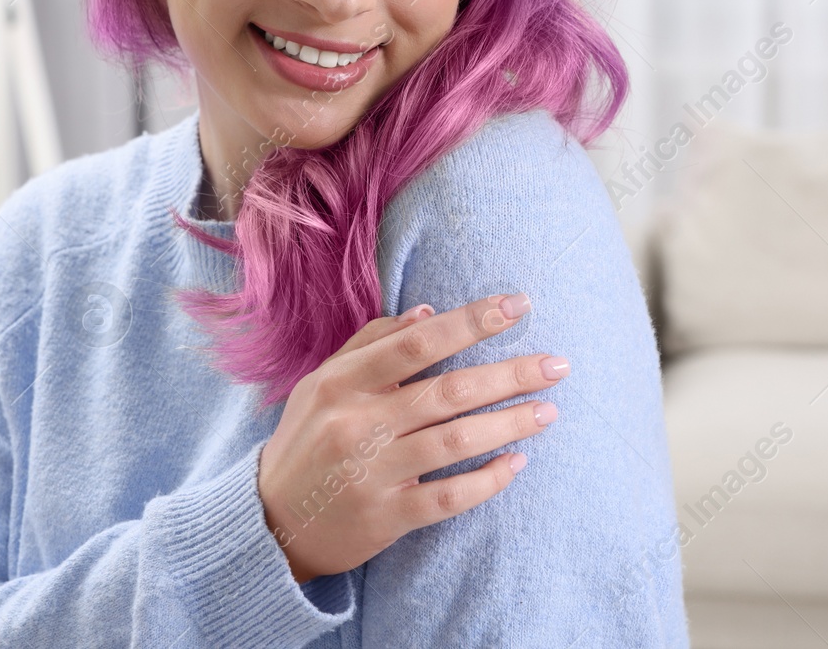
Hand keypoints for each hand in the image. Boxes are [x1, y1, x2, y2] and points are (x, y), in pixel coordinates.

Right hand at [257, 293, 568, 583]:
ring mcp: (373, 473)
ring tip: (548, 410)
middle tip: (557, 364)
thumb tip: (429, 312)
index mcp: (342, 383)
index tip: (518, 305)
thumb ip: (370, 344)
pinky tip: (517, 464)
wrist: (270, 523)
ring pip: (456, 441)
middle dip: (510, 374)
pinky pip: (449, 497)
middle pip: (448, 390)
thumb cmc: (306, 441)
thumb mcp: (321, 384)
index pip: (416, 342)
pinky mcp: (386, 517)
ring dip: (509, 423)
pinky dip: (487, 480)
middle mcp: (358, 423)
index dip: (471, 321)